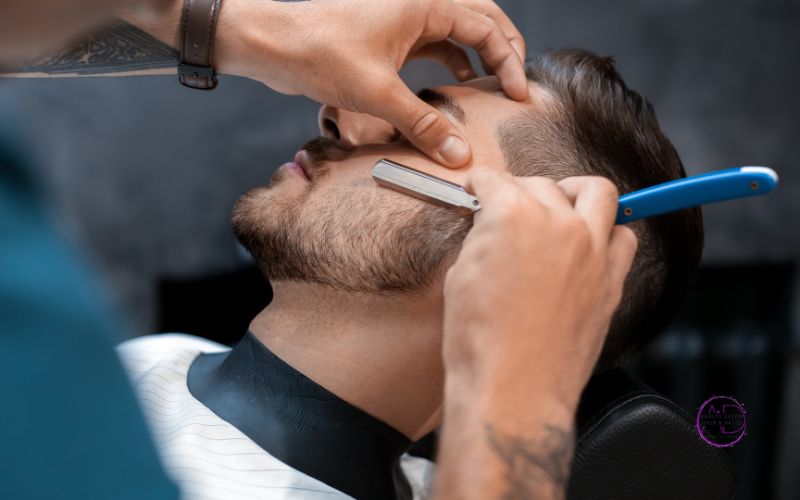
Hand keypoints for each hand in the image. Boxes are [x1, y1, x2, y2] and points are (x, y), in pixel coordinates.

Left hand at [214, 0, 526, 166]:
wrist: (272, 43)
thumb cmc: (320, 52)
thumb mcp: (378, 93)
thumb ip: (422, 124)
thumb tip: (459, 154)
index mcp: (425, 3)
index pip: (486, 28)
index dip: (508, 61)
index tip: (518, 95)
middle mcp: (419, 4)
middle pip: (479, 19)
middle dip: (502, 49)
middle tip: (515, 83)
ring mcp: (404, 18)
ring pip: (456, 31)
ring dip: (476, 56)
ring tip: (491, 89)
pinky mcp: (389, 36)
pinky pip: (431, 44)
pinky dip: (449, 62)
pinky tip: (454, 86)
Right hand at [442, 169, 637, 415]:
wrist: (513, 387)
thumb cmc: (480, 339)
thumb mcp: (461, 275)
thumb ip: (482, 239)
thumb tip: (489, 229)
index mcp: (512, 214)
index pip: (496, 180)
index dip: (481, 183)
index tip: (480, 188)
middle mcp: (557, 222)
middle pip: (542, 184)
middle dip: (521, 190)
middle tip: (509, 208)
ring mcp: (591, 249)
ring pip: (598, 193)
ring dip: (575, 193)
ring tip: (561, 207)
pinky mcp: (611, 279)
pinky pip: (624, 237)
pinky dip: (608, 232)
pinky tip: (589, 244)